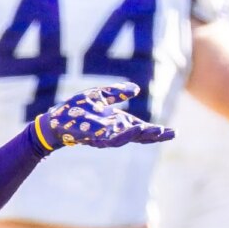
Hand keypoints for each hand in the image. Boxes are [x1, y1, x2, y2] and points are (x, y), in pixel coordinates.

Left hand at [31, 84, 175, 151]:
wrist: (55, 120)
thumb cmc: (76, 109)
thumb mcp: (100, 96)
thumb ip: (117, 93)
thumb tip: (136, 89)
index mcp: (118, 123)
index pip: (141, 129)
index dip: (156, 131)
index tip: (173, 132)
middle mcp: (114, 131)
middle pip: (138, 135)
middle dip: (154, 135)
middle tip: (171, 134)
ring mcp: (104, 136)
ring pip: (127, 137)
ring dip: (141, 134)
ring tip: (157, 131)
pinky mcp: (93, 137)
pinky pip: (110, 138)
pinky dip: (123, 134)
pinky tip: (133, 129)